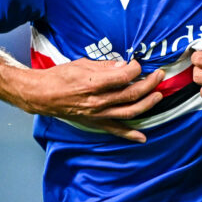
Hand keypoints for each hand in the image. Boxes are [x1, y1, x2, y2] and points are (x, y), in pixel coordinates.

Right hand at [20, 59, 163, 142]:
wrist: (43, 95)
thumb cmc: (60, 76)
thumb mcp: (82, 64)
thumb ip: (105, 66)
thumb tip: (124, 66)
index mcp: (94, 83)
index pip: (125, 76)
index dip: (136, 69)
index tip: (138, 64)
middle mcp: (98, 101)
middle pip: (132, 94)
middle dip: (149, 84)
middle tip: (159, 75)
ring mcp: (98, 115)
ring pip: (130, 112)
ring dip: (147, 104)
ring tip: (158, 95)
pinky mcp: (95, 123)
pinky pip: (116, 131)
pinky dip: (130, 135)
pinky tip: (143, 137)